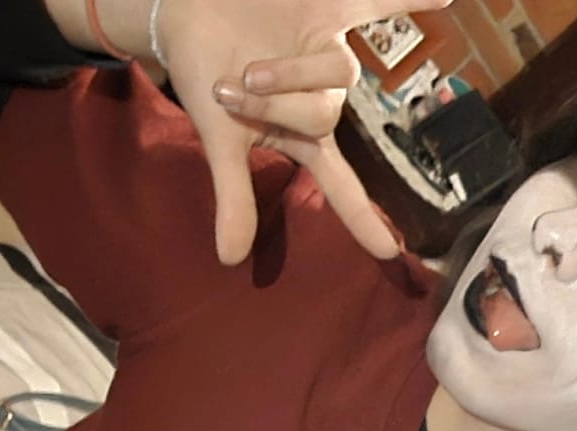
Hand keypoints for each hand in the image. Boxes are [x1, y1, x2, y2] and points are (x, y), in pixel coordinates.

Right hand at [154, 0, 455, 264]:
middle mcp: (324, 99)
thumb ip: (233, 194)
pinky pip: (377, 3)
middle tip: (235, 93)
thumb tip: (230, 260)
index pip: (341, 187)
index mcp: (303, 137)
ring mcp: (330, 53)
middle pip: (325, 118)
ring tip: (249, 70)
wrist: (185, 11)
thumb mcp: (218, 137)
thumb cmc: (204, 73)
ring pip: (338, 72)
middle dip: (278, 110)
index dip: (363, 219)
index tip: (390, 254)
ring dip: (293, 73)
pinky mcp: (328, 7)